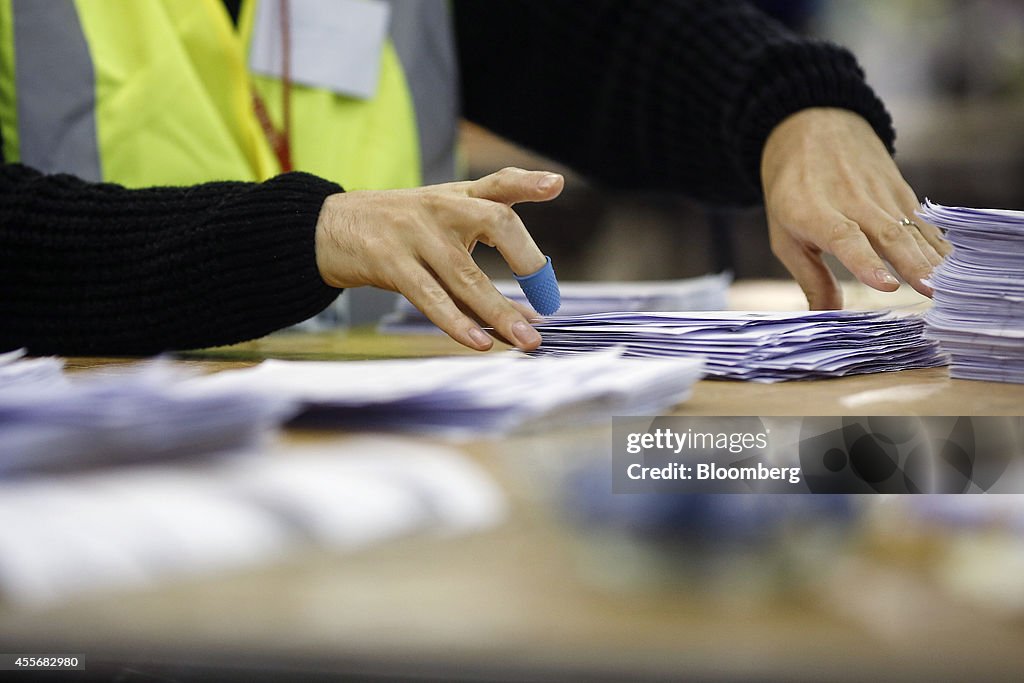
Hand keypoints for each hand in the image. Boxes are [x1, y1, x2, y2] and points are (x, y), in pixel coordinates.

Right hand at [314, 167, 563, 350]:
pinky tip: (480, 342)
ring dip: (500, 312)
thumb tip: (528, 305)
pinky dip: (458, 323)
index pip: (499, 182)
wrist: (329, 227)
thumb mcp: (438, 220)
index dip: (528, 182)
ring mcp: (415, 233)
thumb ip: (478, 251)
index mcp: (456, 196)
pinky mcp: (391, 262)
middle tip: (547, 297)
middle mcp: (441, 208)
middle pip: (496, 221)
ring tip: (527, 340)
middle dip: (527, 259)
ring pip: (466, 274)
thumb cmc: (397, 230)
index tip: (554, 185)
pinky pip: (431, 297)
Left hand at [761, 107, 951, 308]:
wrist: (811, 127)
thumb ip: (810, 278)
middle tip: (933, 292)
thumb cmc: (792, 191)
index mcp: (815, 212)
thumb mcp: (785, 235)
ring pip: (910, 227)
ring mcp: (879, 192)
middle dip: (913, 264)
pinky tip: (952, 265)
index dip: (866, 263)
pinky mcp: (899, 188)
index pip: (845, 239)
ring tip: (949, 284)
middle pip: (888, 234)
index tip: (887, 286)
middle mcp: (851, 200)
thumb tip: (826, 317)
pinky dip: (937, 242)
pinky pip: (921, 219)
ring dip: (931, 257)